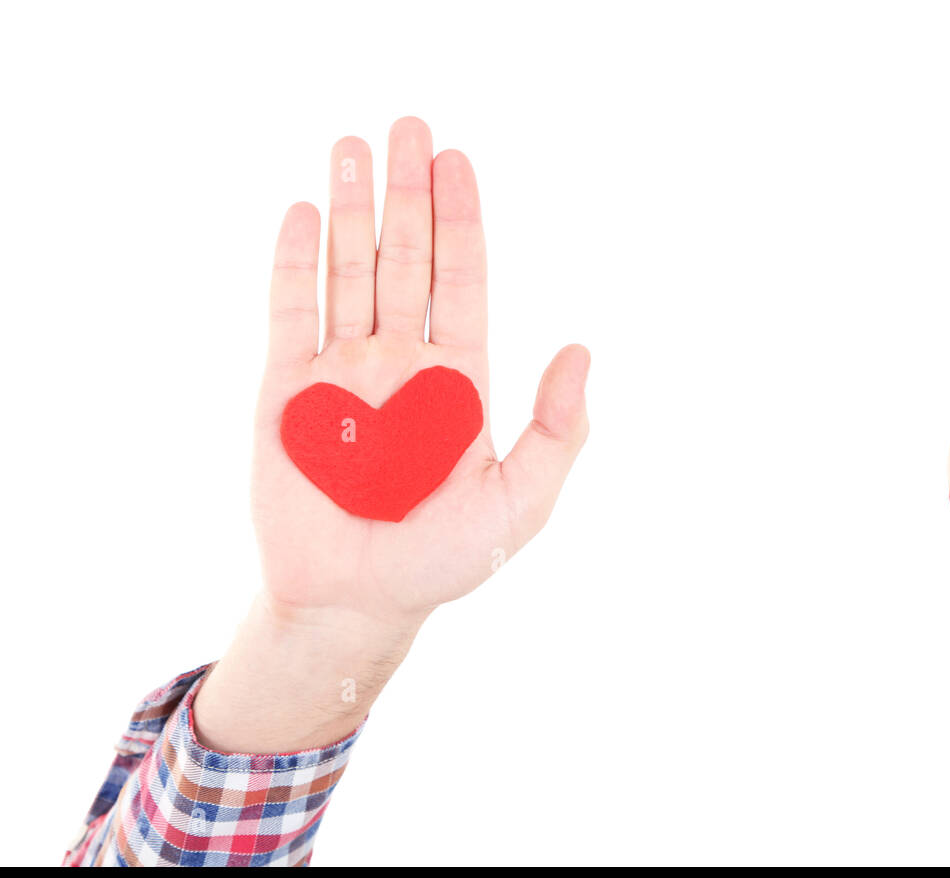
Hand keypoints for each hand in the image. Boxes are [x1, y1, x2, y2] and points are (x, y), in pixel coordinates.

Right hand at [194, 118, 589, 751]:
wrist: (355, 603)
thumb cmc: (444, 561)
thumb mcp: (521, 502)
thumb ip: (556, 431)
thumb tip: (583, 352)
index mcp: (459, 379)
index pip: (462, 281)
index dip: (462, 221)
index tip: (457, 162)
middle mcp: (403, 362)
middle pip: (406, 259)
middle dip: (408, 193)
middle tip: (407, 124)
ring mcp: (343, 370)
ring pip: (349, 271)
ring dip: (351, 207)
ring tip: (352, 144)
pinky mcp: (287, 390)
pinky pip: (291, 313)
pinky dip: (296, 263)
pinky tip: (305, 213)